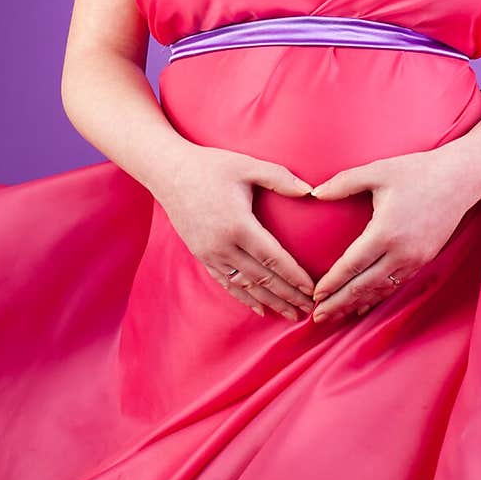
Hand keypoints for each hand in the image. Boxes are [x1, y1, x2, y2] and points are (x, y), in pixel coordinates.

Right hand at [159, 145, 315, 320]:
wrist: (169, 173)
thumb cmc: (211, 166)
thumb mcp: (247, 166)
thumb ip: (280, 178)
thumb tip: (311, 191)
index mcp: (238, 224)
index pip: (272, 258)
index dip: (294, 276)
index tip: (312, 289)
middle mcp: (223, 245)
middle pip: (262, 278)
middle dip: (288, 295)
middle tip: (310, 309)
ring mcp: (209, 253)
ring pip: (245, 286)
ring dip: (270, 301)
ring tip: (292, 314)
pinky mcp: (201, 255)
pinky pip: (226, 282)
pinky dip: (245, 298)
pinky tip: (261, 308)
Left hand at [308, 148, 478, 322]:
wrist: (460, 179)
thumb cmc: (417, 171)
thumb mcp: (377, 171)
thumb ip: (343, 182)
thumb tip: (314, 193)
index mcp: (386, 231)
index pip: (352, 265)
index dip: (332, 283)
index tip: (315, 295)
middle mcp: (401, 252)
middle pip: (364, 286)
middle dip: (339, 303)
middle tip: (317, 317)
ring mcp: (415, 259)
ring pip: (381, 290)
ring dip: (357, 304)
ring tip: (335, 316)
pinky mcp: (424, 260)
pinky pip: (396, 285)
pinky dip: (377, 297)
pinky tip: (363, 305)